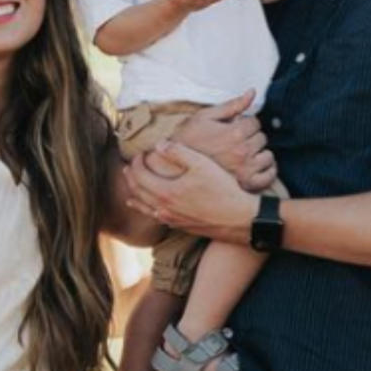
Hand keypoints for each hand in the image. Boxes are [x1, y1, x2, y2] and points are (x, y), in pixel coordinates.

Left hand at [126, 141, 258, 242]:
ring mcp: (171, 219)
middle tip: (131, 164)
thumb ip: (178, 152)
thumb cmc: (224, 190)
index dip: (137, 161)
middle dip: (131, 175)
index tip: (141, 153)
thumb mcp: (202, 164)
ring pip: (142, 205)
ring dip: (134, 191)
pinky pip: (153, 215)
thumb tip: (159, 144)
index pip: (139, 174)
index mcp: (166, 191)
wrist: (240, 218)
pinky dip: (143, 208)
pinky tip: (143, 206)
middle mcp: (163, 208)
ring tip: (130, 182)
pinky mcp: (180, 225)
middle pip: (137, 189)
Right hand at [164, 90, 274, 190]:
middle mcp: (243, 151)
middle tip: (235, 142)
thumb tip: (252, 92)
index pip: (255, 123)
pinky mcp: (246, 184)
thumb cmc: (188, 139)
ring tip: (242, 155)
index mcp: (234, 133)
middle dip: (250, 137)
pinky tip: (256, 167)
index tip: (233, 129)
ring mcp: (246, 169)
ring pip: (268, 156)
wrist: (173, 166)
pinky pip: (269, 176)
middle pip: (261, 138)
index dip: (244, 124)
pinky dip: (268, 171)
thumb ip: (232, 105)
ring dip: (259, 153)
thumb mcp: (205, 117)